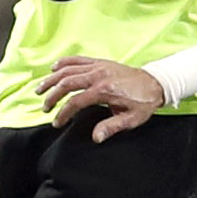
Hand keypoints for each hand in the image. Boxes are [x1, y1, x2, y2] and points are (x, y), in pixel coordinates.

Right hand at [36, 56, 161, 139]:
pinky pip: (78, 59)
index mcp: (105, 90)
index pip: (76, 101)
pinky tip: (54, 68)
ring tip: (40, 89)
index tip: (57, 123)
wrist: (156, 83)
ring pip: (68, 69)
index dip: (63, 113)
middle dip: (52, 96)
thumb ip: (112, 127)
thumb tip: (96, 138)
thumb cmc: (143, 102)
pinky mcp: (100, 62)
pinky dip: (64, 62)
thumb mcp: (132, 119)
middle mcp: (99, 75)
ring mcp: (99, 66)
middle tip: (45, 108)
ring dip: (52, 79)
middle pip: (66, 83)